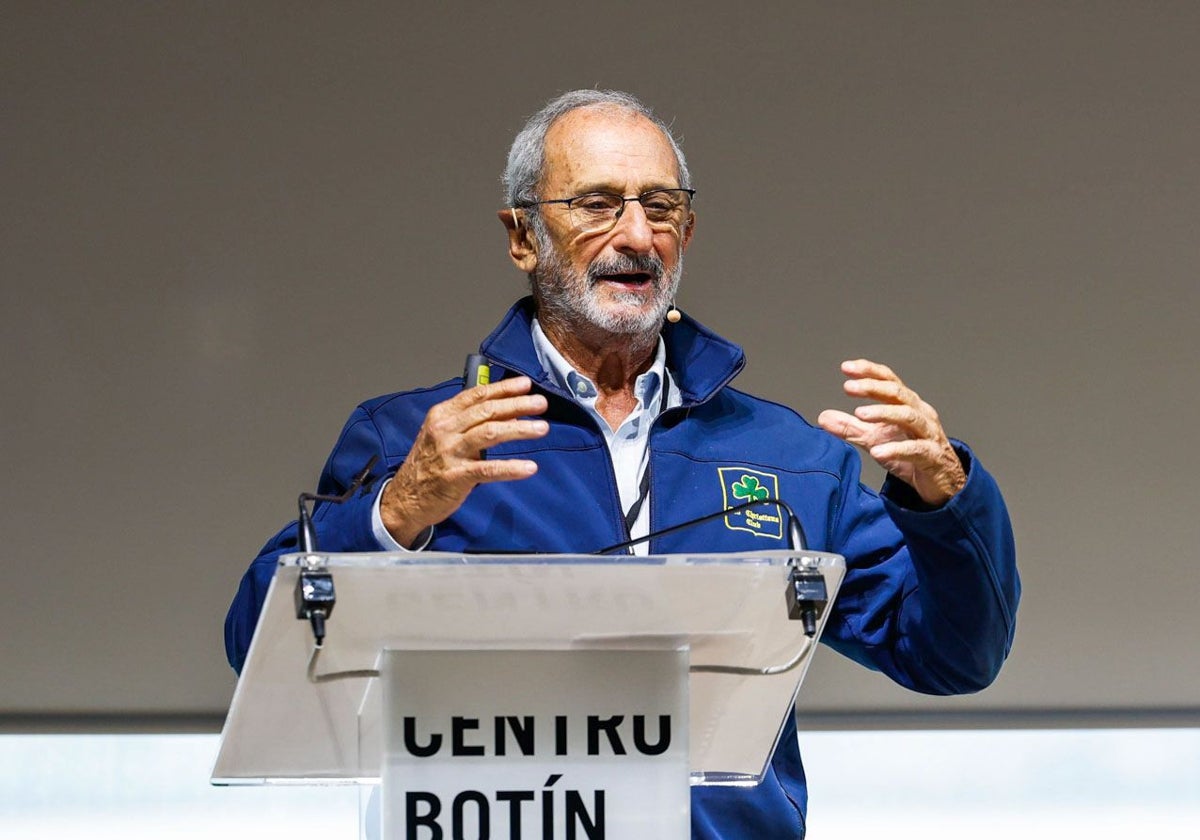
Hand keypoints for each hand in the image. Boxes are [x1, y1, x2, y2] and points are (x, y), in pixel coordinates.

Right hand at [379, 376, 548, 546]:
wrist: (406, 499)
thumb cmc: (429, 464)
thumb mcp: (443, 435)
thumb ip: (471, 422)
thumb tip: (509, 414)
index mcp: (442, 415)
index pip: (476, 395)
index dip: (503, 388)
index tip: (525, 384)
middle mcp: (445, 430)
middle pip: (487, 411)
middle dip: (517, 405)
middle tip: (541, 403)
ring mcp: (450, 453)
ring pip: (490, 433)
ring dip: (519, 429)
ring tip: (541, 428)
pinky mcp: (456, 477)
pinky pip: (488, 470)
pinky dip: (511, 468)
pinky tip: (529, 468)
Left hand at [817, 359, 965, 506]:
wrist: (941, 481)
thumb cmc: (911, 454)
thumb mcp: (876, 439)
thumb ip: (851, 428)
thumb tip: (823, 417)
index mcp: (907, 405)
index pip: (889, 380)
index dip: (869, 372)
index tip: (846, 368)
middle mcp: (920, 413)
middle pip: (899, 392)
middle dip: (873, 387)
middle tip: (848, 387)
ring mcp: (929, 434)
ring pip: (909, 416)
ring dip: (884, 412)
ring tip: (859, 414)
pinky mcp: (932, 456)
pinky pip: (915, 449)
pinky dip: (895, 449)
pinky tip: (876, 452)